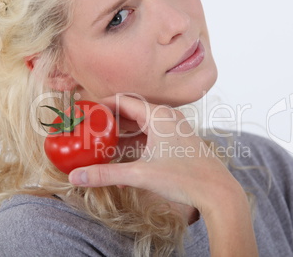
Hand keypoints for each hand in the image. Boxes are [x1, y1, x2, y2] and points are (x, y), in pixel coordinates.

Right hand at [68, 95, 257, 255]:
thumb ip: (106, 174)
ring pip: (142, 124)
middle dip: (110, 120)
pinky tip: (124, 156)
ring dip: (123, 133)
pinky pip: (152, 135)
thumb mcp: (140, 175)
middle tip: (90, 128)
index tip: (85, 111)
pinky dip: (136, 142)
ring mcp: (175, 128)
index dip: (102, 105)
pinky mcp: (178, 141)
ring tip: (102, 142)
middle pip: (131, 111)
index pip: (123, 101)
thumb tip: (75, 177)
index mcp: (158, 116)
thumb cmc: (184, 178)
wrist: (217, 191)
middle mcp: (167, 117)